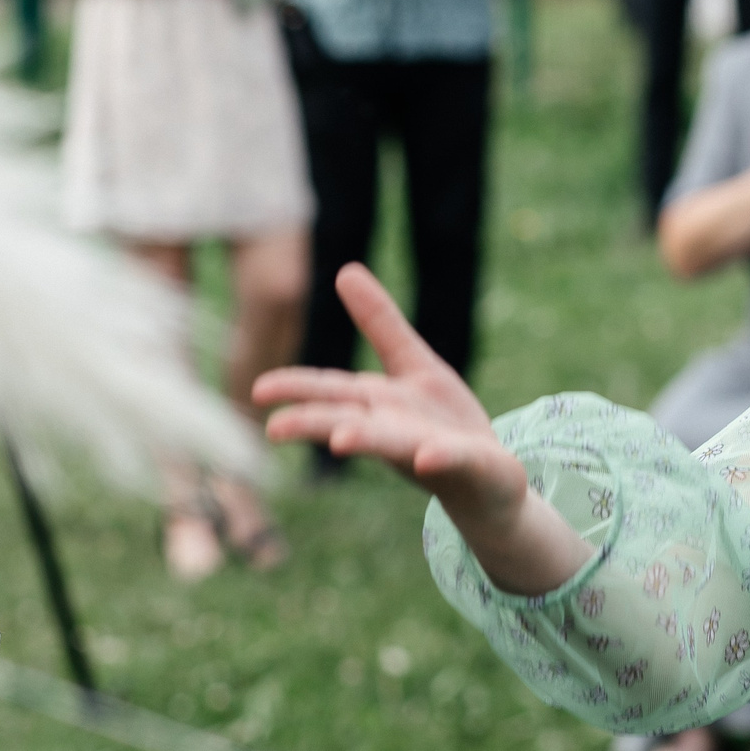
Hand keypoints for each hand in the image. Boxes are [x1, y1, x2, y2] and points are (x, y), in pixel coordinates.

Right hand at [254, 266, 591, 594]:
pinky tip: (426, 456)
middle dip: (314, 423)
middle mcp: (394, 430)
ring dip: (365, 440)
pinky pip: (452, 459)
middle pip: (349, 421)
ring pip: (392, 444)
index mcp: (378, 405)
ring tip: (340, 439)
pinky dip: (438, 457)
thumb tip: (344, 270)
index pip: (331, 392)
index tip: (259, 389)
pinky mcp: (469, 464)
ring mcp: (429, 450)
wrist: (490, 480)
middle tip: (275, 428)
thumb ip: (380, 323)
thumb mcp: (414, 364)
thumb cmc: (444, 424)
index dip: (297, 388)